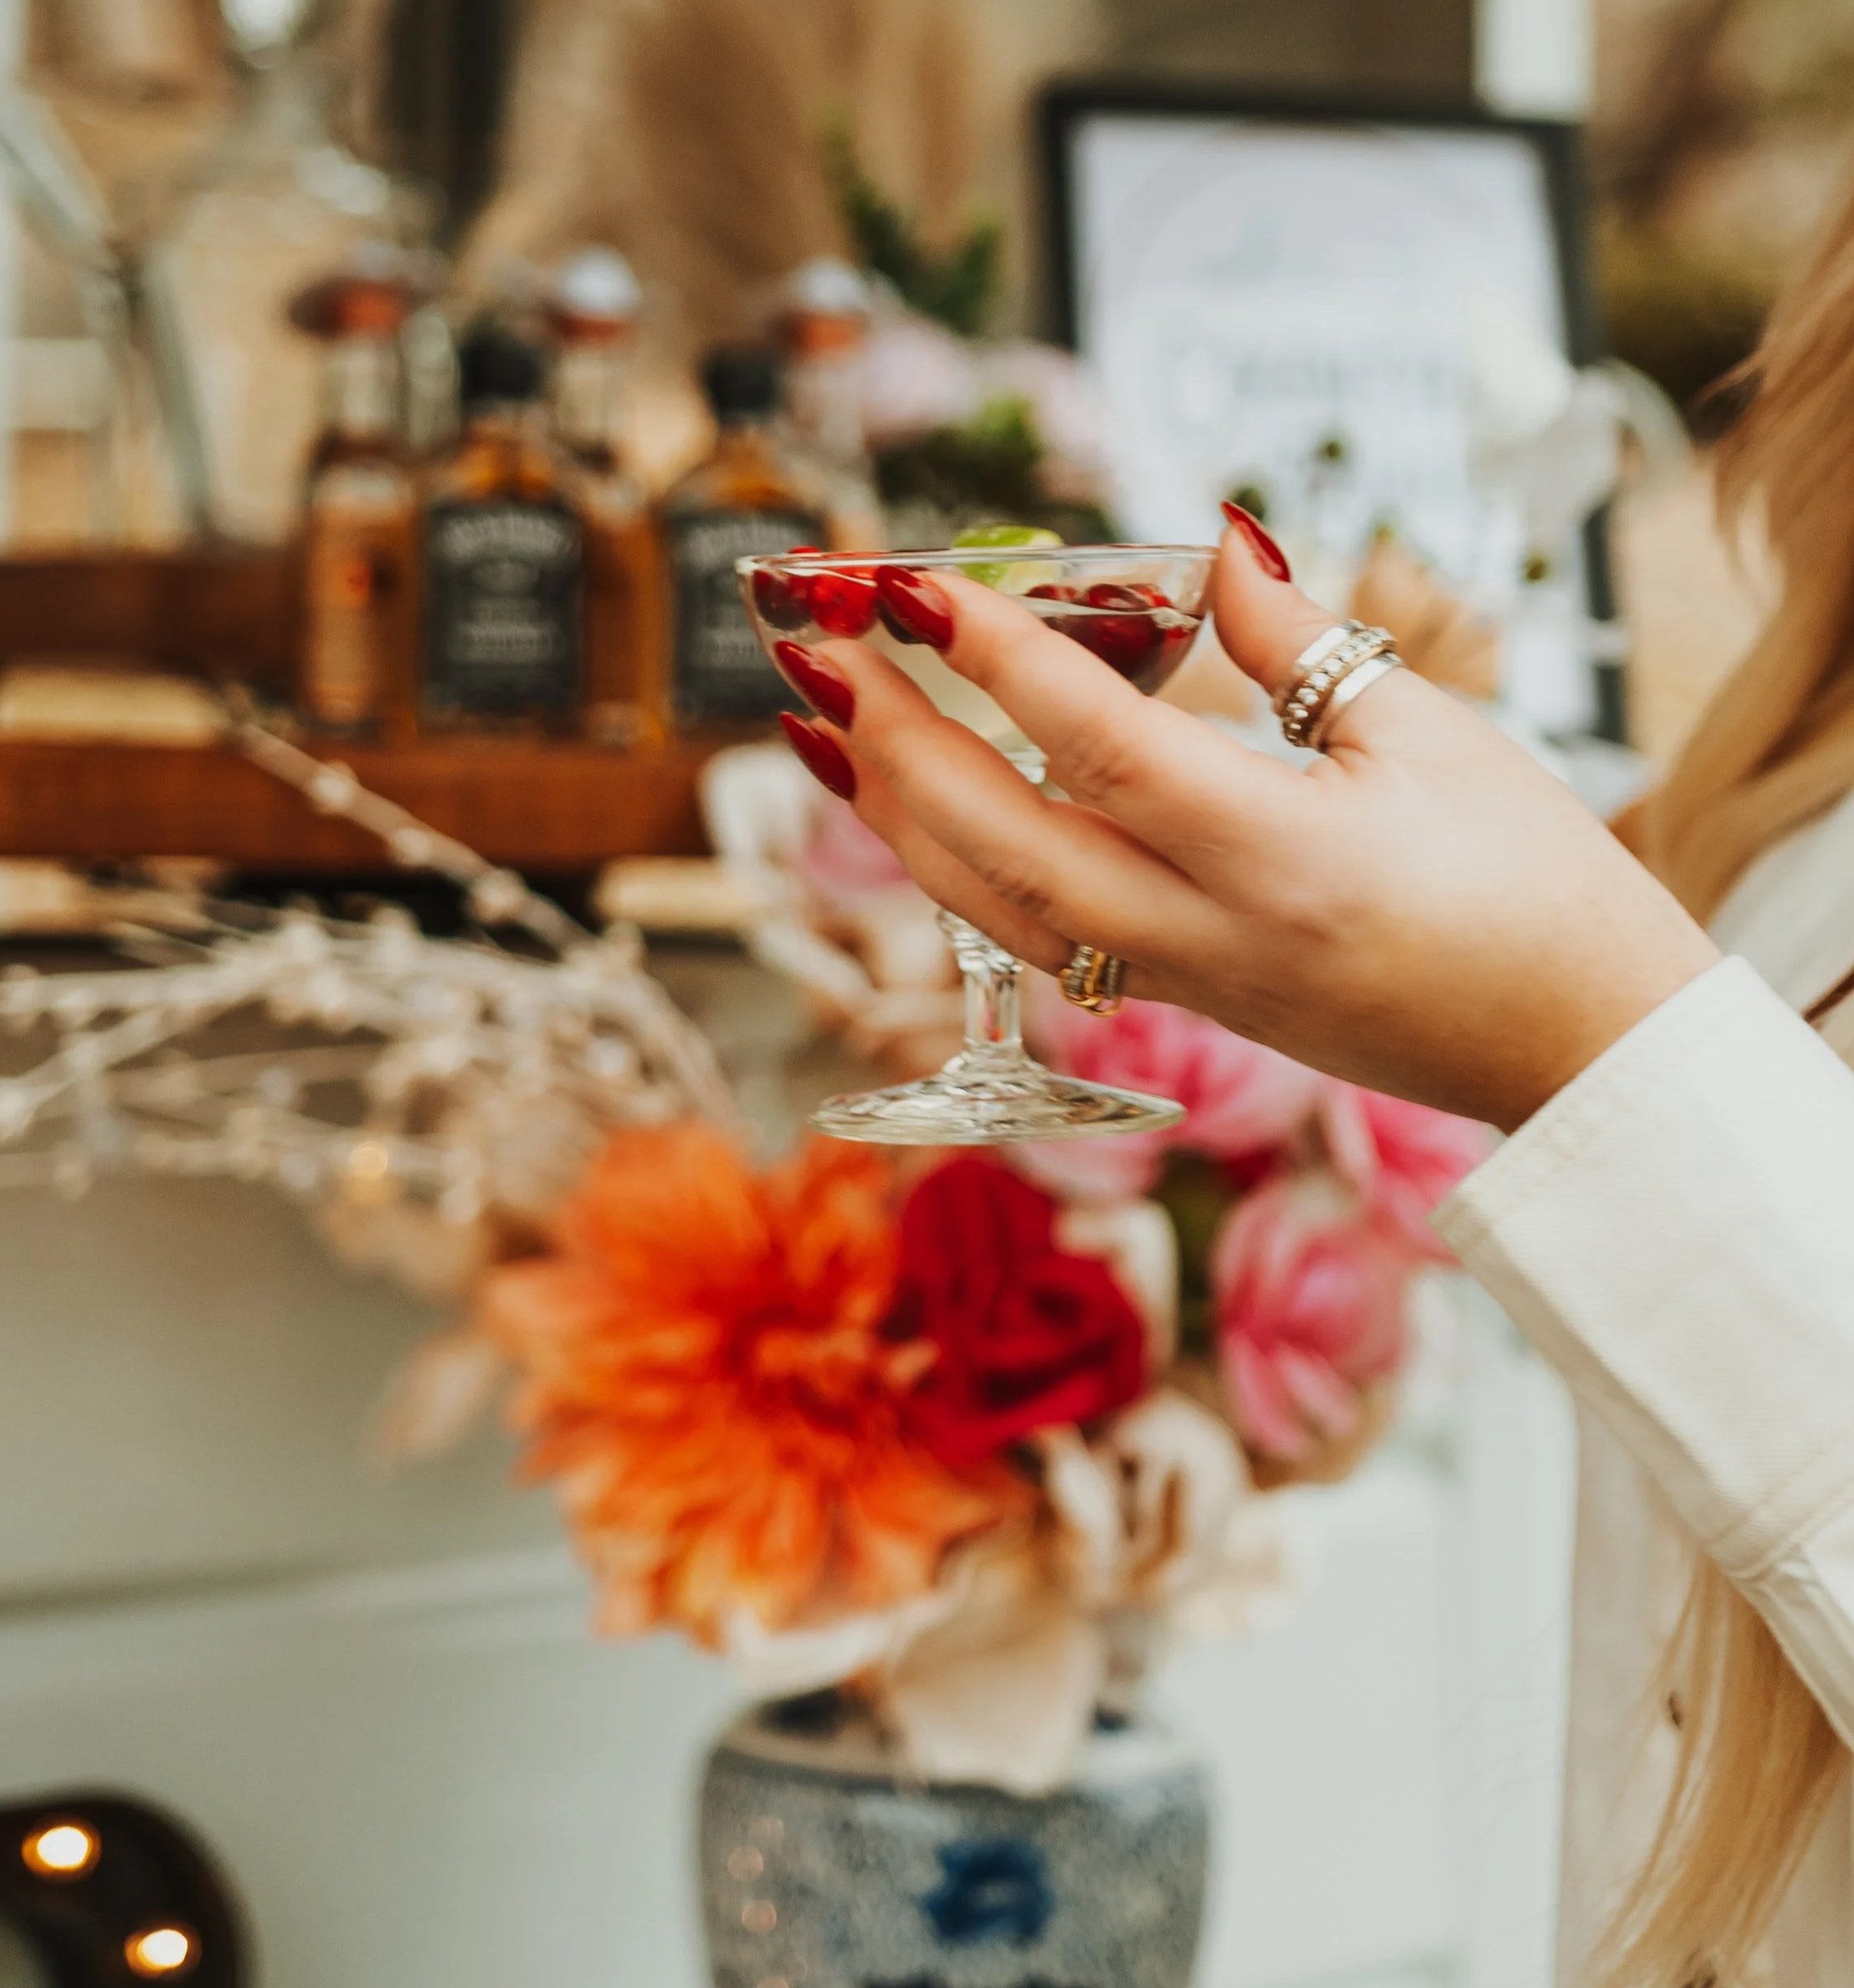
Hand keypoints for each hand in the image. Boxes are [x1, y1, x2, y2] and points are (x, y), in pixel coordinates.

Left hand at [778, 515, 1720, 1130]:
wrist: (1572, 1047)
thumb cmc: (1533, 882)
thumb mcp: (1432, 733)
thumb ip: (1302, 643)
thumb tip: (1215, 541)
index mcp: (1284, 853)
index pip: (1102, 747)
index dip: (997, 662)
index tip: (910, 588)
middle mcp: (1209, 932)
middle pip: (1006, 844)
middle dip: (894, 746)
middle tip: (811, 651)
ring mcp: (1183, 982)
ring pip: (998, 909)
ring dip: (896, 816)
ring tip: (822, 727)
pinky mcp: (1180, 1004)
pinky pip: (1035, 940)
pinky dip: (957, 871)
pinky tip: (912, 812)